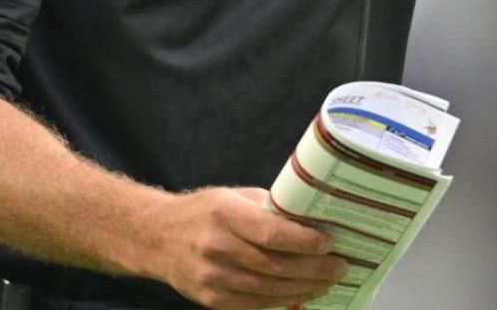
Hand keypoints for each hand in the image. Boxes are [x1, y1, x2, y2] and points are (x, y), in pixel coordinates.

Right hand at [141, 187, 349, 308]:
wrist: (155, 238)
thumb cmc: (204, 212)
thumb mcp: (235, 197)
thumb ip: (270, 208)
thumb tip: (313, 217)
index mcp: (226, 215)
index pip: (272, 234)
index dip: (305, 242)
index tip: (331, 244)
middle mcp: (217, 247)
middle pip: (275, 265)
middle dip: (314, 269)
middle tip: (341, 267)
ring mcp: (211, 277)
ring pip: (267, 289)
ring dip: (304, 288)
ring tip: (329, 282)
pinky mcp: (209, 298)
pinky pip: (252, 303)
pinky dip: (281, 300)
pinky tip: (301, 293)